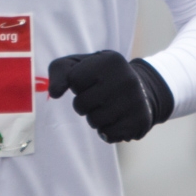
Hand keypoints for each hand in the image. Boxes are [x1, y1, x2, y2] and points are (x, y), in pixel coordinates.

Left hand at [47, 51, 172, 142]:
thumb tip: (54, 92)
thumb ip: (60, 71)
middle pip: (81, 104)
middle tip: (97, 98)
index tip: (90, 82)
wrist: (141, 90)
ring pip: (94, 121)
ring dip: (94, 119)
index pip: (73, 80)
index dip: (76, 84)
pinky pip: (108, 135)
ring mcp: (135, 101)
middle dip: (83, 104)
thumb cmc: (101, 77)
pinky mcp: (139, 121)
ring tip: (107, 108)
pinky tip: (116, 120)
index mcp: (109, 61)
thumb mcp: (80, 65)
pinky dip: (107, 131)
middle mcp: (125, 79)